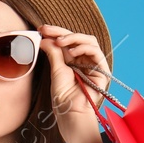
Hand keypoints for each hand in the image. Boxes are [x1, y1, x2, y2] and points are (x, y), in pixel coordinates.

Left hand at [37, 23, 108, 142]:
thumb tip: (45, 38)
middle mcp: (84, 61)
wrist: (70, 113)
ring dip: (73, 37)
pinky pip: (96, 51)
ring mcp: (93, 65)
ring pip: (88, 41)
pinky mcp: (102, 70)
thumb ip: (54, 53)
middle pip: (77, 38)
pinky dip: (83, 47)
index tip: (41, 30)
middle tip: (46, 30)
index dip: (55, 33)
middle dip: (61, 32)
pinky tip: (72, 51)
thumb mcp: (55, 70)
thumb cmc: (63, 97)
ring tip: (60, 42)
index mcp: (73, 61)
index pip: (67, 42)